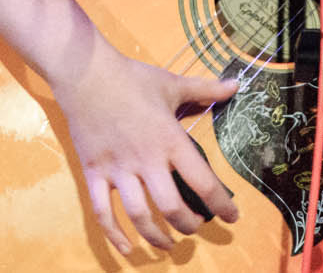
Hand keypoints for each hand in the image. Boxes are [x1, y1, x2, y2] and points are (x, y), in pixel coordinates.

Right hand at [49, 40, 239, 254]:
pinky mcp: (93, 173)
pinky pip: (102, 212)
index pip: (202, 181)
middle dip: (188, 225)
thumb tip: (236, 84)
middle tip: (196, 226)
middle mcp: (146, 160)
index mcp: (170, 140)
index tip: (233, 218)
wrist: (86, 73)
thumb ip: (206, 89)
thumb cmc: (132, 78)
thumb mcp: (173, 83)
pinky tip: (127, 249)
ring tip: (168, 243)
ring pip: (139, 215)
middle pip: (172, 207)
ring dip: (156, 236)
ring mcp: (117, 169)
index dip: (221, 205)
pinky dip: (114, 235)